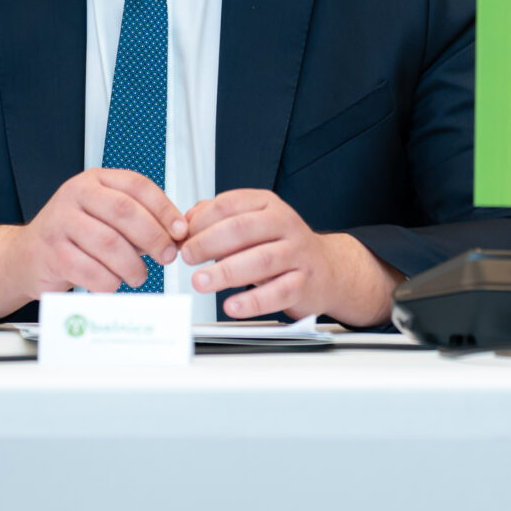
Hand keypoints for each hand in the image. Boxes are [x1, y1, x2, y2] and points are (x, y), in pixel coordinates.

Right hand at [0, 168, 186, 321]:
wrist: (27, 256)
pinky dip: (109, 282)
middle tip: (166, 256)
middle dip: (154, 238)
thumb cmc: (75, 237)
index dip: (164, 209)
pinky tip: (112, 283)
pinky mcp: (52, 252)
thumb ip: (139, 221)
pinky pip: (91, 270)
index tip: (180, 231)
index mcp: (94, 180)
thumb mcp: (105, 216)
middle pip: (125, 212)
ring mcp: (60, 222)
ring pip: (110, 243)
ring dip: (133, 266)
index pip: (137, 186)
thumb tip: (177, 234)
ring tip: (138, 276)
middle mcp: (75, 195)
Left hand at [178, 190, 400, 325]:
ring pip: (261, 260)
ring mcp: (297, 254)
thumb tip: (187, 221)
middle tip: (188, 257)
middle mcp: (284, 225)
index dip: (201, 220)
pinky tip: (232, 306)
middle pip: (243, 229)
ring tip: (201, 282)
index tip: (183, 236)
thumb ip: (219, 219)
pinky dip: (253, 301)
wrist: (327, 269)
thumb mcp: (252, 223)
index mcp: (267, 205)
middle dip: (209, 243)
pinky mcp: (303, 283)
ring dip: (226, 272)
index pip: (229, 204)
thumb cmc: (281, 245)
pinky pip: (278, 292)